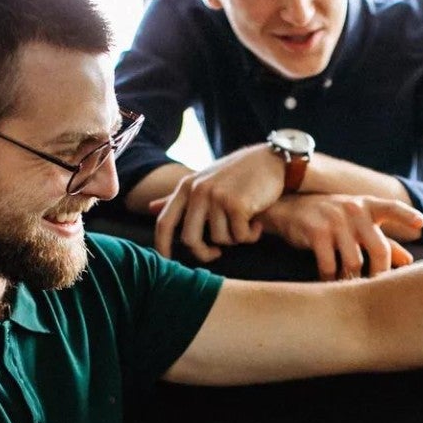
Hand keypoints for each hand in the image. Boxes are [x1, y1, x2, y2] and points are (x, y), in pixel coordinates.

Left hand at [149, 145, 287, 262]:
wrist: (272, 159)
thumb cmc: (238, 173)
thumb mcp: (205, 180)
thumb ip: (180, 197)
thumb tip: (150, 207)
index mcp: (186, 187)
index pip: (164, 223)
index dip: (162, 247)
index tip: (167, 263)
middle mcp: (198, 191)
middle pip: (190, 239)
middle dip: (204, 253)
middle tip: (217, 254)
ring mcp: (217, 197)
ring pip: (220, 240)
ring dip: (235, 238)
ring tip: (245, 222)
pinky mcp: (237, 204)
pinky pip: (240, 237)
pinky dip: (251, 235)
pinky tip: (258, 223)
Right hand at [259, 194, 422, 279]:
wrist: (288, 209)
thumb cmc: (330, 219)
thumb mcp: (357, 224)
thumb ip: (383, 240)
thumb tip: (408, 260)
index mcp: (367, 206)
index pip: (391, 208)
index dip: (407, 216)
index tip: (422, 224)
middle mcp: (354, 210)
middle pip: (379, 249)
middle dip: (380, 275)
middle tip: (376, 291)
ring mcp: (335, 220)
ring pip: (354, 262)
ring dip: (352, 280)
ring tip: (349, 288)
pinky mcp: (316, 232)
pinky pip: (329, 265)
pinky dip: (330, 279)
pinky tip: (329, 284)